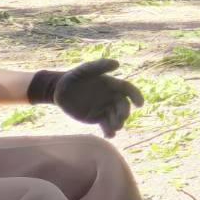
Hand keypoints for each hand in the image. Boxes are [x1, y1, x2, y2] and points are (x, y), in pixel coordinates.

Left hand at [28, 59, 143, 137]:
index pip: (128, 90)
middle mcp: (112, 97)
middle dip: (124, 113)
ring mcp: (105, 109)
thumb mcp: (85, 69)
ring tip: (114, 128)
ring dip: (118, 123)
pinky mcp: (97, 118)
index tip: (139, 104)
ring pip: (116, 118)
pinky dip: (109, 131)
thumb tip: (117, 63)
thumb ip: (100, 66)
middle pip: (124, 106)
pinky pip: (106, 126)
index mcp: (113, 85)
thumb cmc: (74, 77)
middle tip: (120, 118)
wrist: (59, 90)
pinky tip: (109, 135)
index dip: (136, 96)